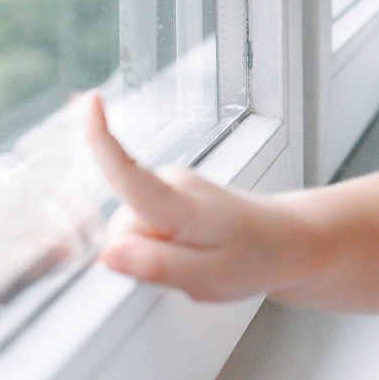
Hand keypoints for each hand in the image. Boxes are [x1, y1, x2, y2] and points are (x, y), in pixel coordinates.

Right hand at [84, 93, 295, 301]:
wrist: (289, 239)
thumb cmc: (257, 257)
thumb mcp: (210, 277)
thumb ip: (157, 266)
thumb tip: (109, 254)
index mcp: (182, 204)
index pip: (130, 173)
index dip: (101, 140)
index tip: (89, 102)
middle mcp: (174, 183)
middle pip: (122, 227)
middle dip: (141, 257)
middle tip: (187, 269)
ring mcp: (174, 182)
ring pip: (133, 229)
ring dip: (155, 252)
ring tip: (197, 259)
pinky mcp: (173, 189)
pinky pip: (146, 223)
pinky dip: (163, 244)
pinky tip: (194, 250)